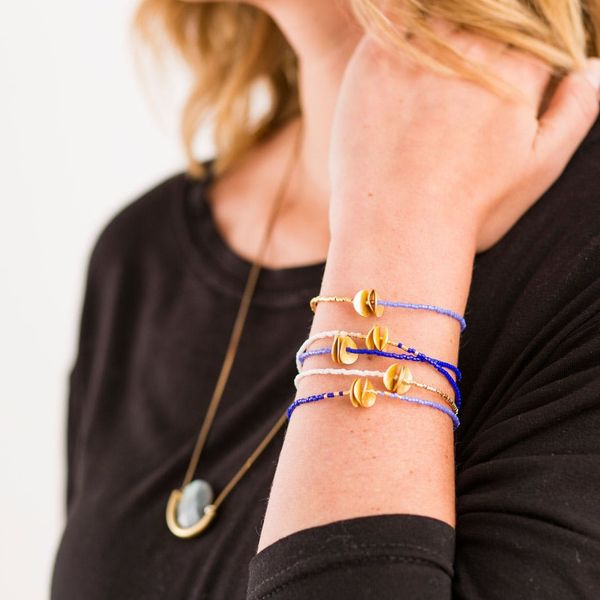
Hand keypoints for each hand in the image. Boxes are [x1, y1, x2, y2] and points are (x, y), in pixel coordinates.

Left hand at [329, 21, 599, 251]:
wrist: (397, 229)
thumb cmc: (472, 208)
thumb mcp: (538, 167)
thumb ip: (575, 110)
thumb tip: (596, 65)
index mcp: (518, 71)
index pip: (532, 31)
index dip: (516, 52)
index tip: (498, 79)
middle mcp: (472, 50)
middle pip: (489, 15)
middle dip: (483, 37)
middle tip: (459, 89)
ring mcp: (419, 52)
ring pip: (442, 11)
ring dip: (445, 26)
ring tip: (434, 82)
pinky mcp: (373, 61)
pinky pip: (389, 18)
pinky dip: (399, 21)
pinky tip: (404, 57)